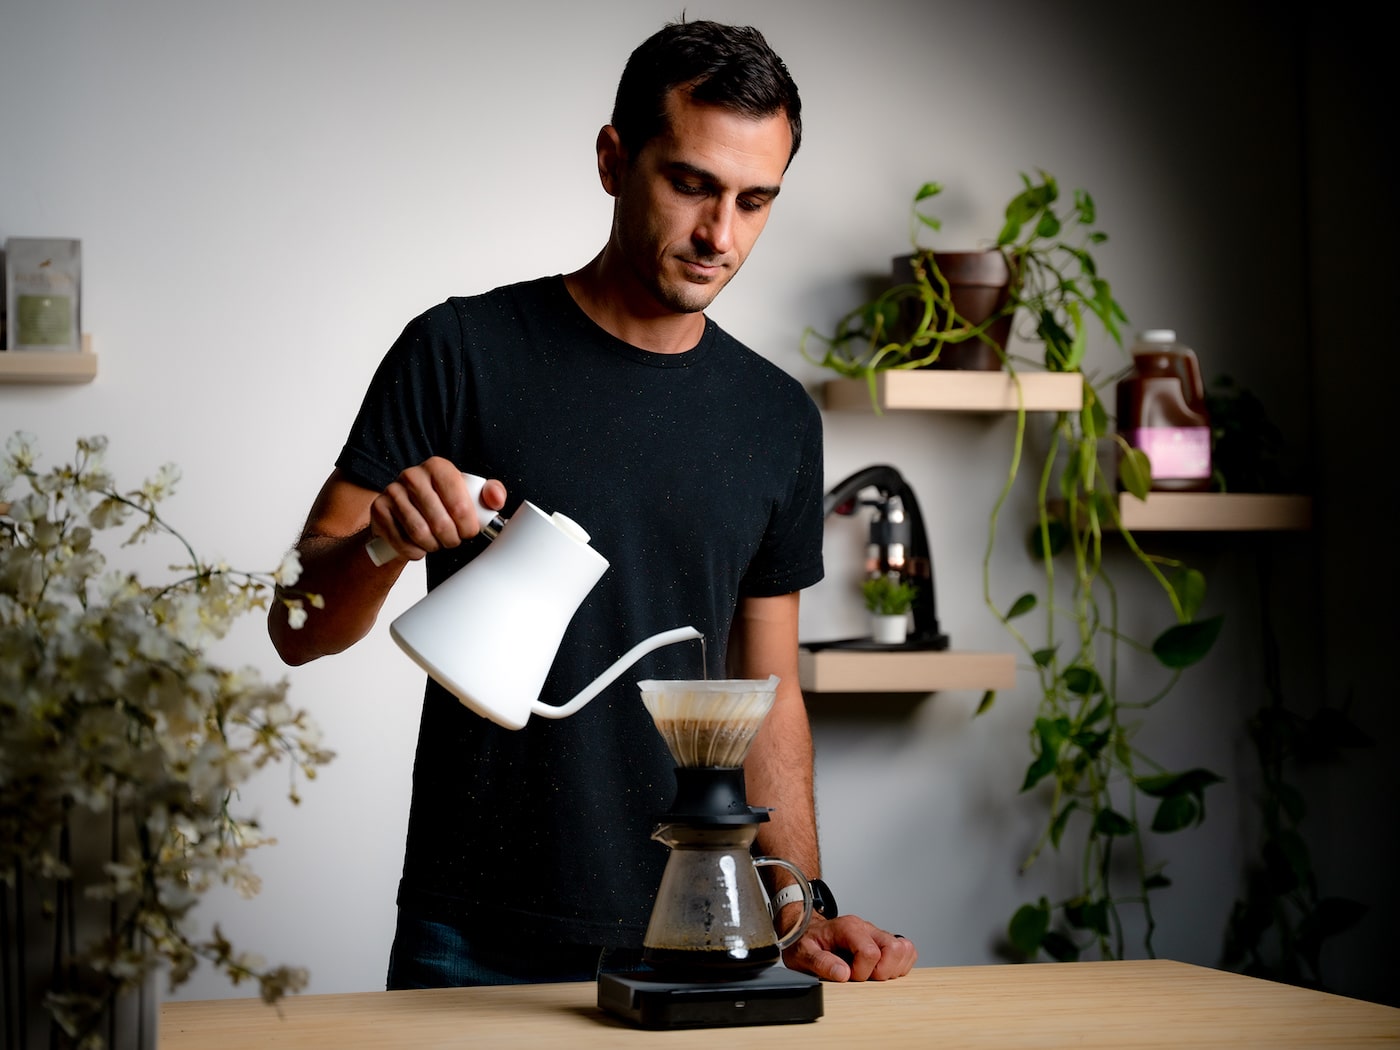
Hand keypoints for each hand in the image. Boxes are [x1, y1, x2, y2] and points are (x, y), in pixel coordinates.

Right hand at [369, 457, 505, 562]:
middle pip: (439, 522)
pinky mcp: (379, 510)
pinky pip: (401, 542)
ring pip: (420, 533)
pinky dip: (415, 552)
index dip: (468, 525)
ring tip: (438, 543)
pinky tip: (419, 546)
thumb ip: (490, 494)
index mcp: (438, 467)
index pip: (458, 503)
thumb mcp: (470, 495)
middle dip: (452, 539)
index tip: (469, 532)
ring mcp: (392, 491)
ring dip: (433, 546)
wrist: (406, 512)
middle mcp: (413, 475)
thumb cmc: (443, 503)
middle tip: (453, 540)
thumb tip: (496, 500)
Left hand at [781, 912, 916, 981]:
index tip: (847, 975)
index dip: (861, 972)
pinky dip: (899, 965)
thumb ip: (821, 962)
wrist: (805, 929)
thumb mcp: (803, 953)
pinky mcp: (883, 941)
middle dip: (883, 972)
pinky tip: (881, 970)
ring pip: (904, 949)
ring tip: (872, 974)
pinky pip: (906, 951)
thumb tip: (843, 974)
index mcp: (848, 928)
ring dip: (893, 968)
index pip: (870, 953)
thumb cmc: (805, 941)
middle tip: (865, 976)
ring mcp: (876, 934)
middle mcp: (866, 928)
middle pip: (895, 948)